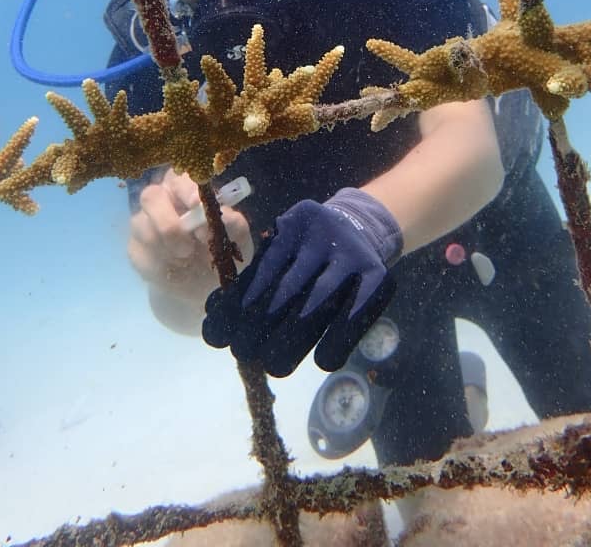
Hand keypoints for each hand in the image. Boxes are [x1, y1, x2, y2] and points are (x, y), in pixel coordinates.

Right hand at [128, 168, 252, 313]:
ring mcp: (143, 221)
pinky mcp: (134, 247)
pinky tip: (173, 269)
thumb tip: (225, 216)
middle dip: (169, 223)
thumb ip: (234, 225)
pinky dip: (158, 265)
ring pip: (142, 226)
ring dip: (166, 248)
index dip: (186, 189)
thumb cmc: (219, 250)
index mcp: (187, 188)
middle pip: (151, 196)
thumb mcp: (237, 239)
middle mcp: (162, 198)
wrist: (201, 284)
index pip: (180, 177)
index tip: (195, 204)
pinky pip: (138, 252)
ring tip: (186, 259)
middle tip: (188, 248)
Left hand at [202, 189, 401, 375]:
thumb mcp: (284, 251)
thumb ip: (255, 278)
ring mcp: (352, 253)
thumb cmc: (308, 252)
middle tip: (243, 353)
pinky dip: (338, 339)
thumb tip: (213, 311)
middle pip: (289, 287)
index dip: (237, 305)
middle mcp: (323, 234)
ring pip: (318, 301)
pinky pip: (356, 312)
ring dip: (293, 337)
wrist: (361, 230)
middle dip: (261, 324)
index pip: (263, 269)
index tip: (217, 336)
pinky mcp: (377, 274)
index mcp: (294, 224)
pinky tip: (322, 361)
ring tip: (274, 366)